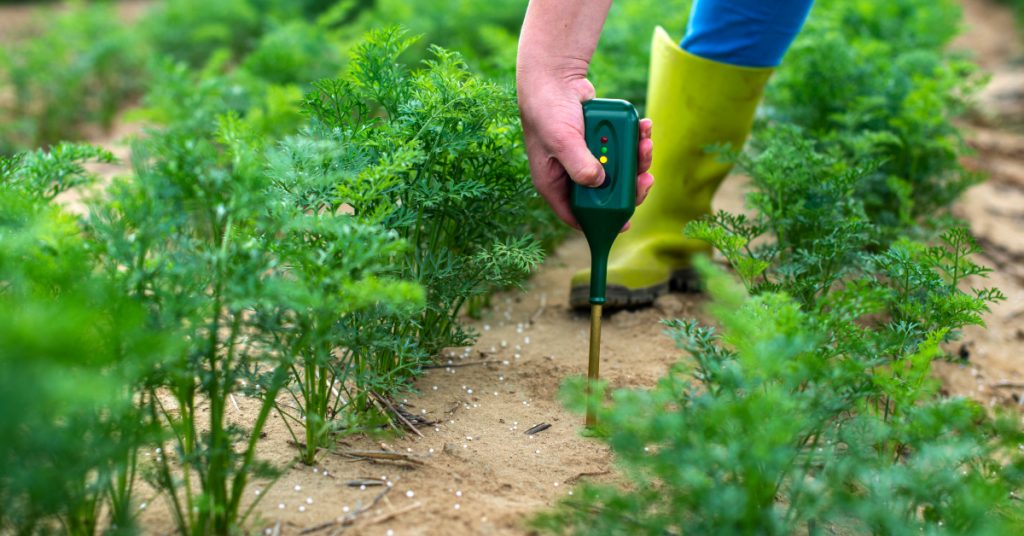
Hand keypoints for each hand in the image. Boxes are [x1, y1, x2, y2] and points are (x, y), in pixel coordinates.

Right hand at [518, 75, 653, 229]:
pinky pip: (621, 149)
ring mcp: (586, 158)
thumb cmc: (548, 109)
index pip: (576, 214)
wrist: (554, 75)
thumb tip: (600, 182)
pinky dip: (634, 140)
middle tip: (646, 177)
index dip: (600, 222)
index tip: (625, 222)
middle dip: (628, 186)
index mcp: (554, 183)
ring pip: (617, 171)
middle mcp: (570, 175)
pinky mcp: (599, 142)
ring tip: (646, 142)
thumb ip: (580, 164)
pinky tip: (643, 128)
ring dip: (636, 159)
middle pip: (604, 195)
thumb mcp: (561, 140)